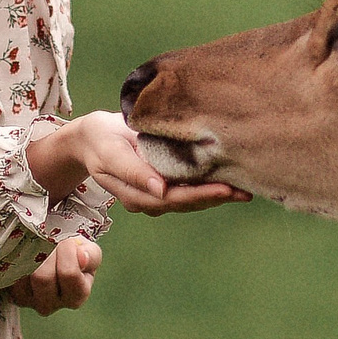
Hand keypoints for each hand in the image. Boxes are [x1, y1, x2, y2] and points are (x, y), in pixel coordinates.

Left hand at [6, 236, 100, 314]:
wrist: (51, 254)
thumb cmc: (74, 254)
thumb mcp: (89, 252)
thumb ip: (92, 255)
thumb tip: (82, 257)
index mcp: (75, 296)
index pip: (69, 274)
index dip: (68, 252)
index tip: (68, 240)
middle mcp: (50, 305)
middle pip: (43, 276)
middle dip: (47, 251)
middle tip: (50, 238)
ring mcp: (27, 301)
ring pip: (24, 273)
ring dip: (31, 251)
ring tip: (38, 241)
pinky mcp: (10, 293)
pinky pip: (10, 272)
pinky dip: (17, 256)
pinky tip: (26, 249)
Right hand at [28, 110, 248, 215]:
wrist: (93, 136)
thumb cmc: (101, 141)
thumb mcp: (111, 153)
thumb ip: (133, 171)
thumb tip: (160, 190)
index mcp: (136, 194)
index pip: (173, 199)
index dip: (200, 195)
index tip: (224, 190)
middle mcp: (149, 198)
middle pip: (187, 202)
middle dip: (216, 198)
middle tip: (244, 191)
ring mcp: (157, 192)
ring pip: (191, 199)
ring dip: (217, 195)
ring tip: (245, 188)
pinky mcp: (164, 181)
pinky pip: (189, 188)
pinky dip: (209, 185)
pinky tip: (230, 180)